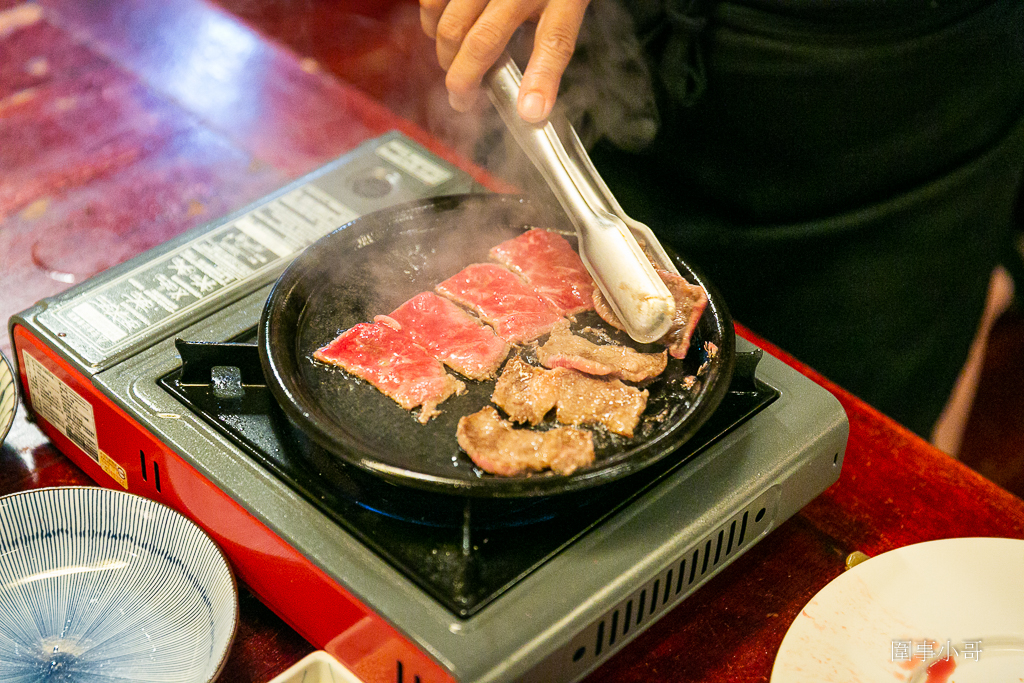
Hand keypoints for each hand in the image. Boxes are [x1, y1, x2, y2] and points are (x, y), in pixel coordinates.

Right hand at [420, 0, 589, 121]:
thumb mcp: (564, 1)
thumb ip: (550, 39)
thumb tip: (534, 100)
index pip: (554, 42)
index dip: (542, 81)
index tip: (530, 113)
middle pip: (481, 42)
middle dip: (464, 79)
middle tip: (461, 97)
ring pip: (450, 24)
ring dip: (445, 53)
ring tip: (452, 63)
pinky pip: (431, 0)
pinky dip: (430, 20)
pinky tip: (440, 28)